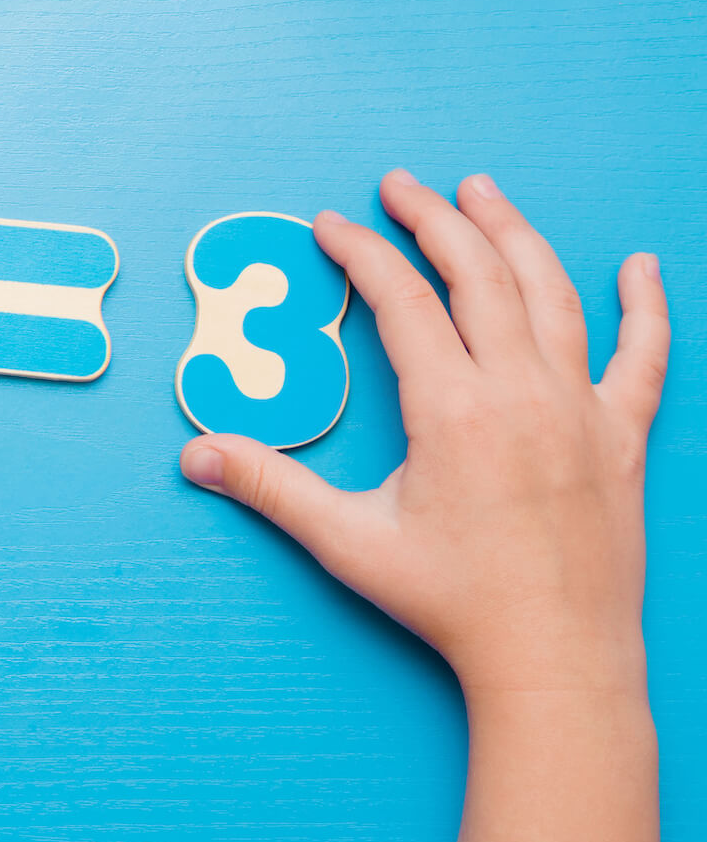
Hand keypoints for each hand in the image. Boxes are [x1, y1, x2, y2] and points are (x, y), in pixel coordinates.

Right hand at [179, 169, 668, 841]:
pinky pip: (645, 356)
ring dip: (515, 233)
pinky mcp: (623, 436)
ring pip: (552, 294)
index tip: (332, 225)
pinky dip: (646, 306)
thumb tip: (194, 456)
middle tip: (400, 184)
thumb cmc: (451, 603)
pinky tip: (643, 266)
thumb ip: (270, 488)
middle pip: (478, 273)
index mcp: (453, 409)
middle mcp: (523, 392)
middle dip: (434, 217)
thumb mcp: (348, 542)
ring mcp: (581, 409)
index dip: (362, 252)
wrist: (554, 657)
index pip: (402, 300)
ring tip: (484, 192)